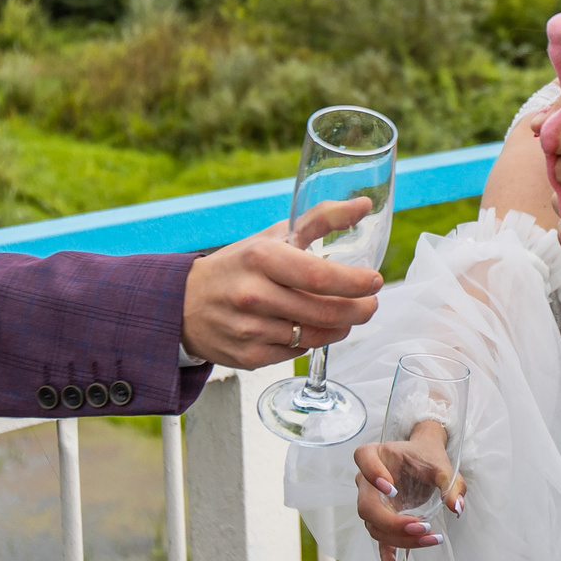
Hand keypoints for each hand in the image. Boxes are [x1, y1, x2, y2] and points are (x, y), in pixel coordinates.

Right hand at [179, 200, 382, 368]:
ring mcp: (251, 329)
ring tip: (346, 315)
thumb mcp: (273, 237)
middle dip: (359, 309)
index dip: (354, 282)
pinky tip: (310, 328)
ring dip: (340, 327)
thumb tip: (363, 203)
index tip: (376, 281)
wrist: (185, 304)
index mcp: (261, 259)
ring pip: (315, 336)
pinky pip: (297, 353)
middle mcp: (254, 295)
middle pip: (324, 311)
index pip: (319, 276)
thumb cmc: (238, 265)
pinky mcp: (250, 357)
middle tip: (370, 304)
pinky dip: (311, 342)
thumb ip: (321, 219)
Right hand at [353, 419, 461, 560]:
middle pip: (367, 505)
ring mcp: (371, 501)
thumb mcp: (442, 465)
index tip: (392, 489)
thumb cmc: (427, 457)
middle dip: (392, 521)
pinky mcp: (380, 519)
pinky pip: (379, 539)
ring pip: (375, 526)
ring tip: (429, 539)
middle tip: (421, 526)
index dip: (373, 475)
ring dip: (400, 538)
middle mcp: (366, 480)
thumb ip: (450, 484)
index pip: (363, 458)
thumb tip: (456, 508)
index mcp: (376, 455)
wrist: (424, 458)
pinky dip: (385, 555)